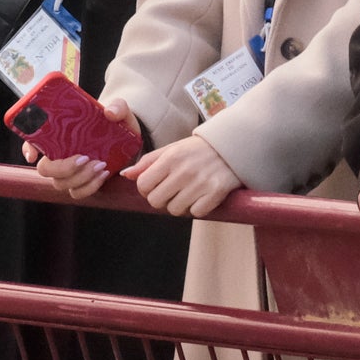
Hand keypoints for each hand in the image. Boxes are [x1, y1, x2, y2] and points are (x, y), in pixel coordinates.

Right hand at [26, 96, 139, 200]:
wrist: (127, 139)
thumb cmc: (114, 122)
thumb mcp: (119, 110)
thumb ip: (117, 107)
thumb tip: (110, 113)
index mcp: (59, 135)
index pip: (33, 141)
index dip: (29, 148)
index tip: (34, 155)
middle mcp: (58, 155)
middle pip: (45, 169)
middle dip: (62, 168)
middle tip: (84, 158)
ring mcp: (69, 171)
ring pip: (61, 184)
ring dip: (80, 178)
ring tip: (101, 165)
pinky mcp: (81, 182)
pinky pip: (77, 193)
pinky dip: (90, 187)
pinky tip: (104, 174)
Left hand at [124, 135, 244, 218]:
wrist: (233, 146)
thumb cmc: (198, 149)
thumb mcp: (172, 149)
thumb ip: (148, 162)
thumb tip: (126, 175)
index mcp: (170, 158)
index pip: (143, 185)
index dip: (146, 189)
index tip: (156, 186)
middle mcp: (184, 171)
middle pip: (156, 201)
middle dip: (161, 199)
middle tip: (172, 191)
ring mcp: (200, 183)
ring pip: (175, 210)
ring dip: (180, 204)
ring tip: (188, 192)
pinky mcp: (216, 193)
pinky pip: (196, 213)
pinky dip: (197, 208)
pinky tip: (202, 196)